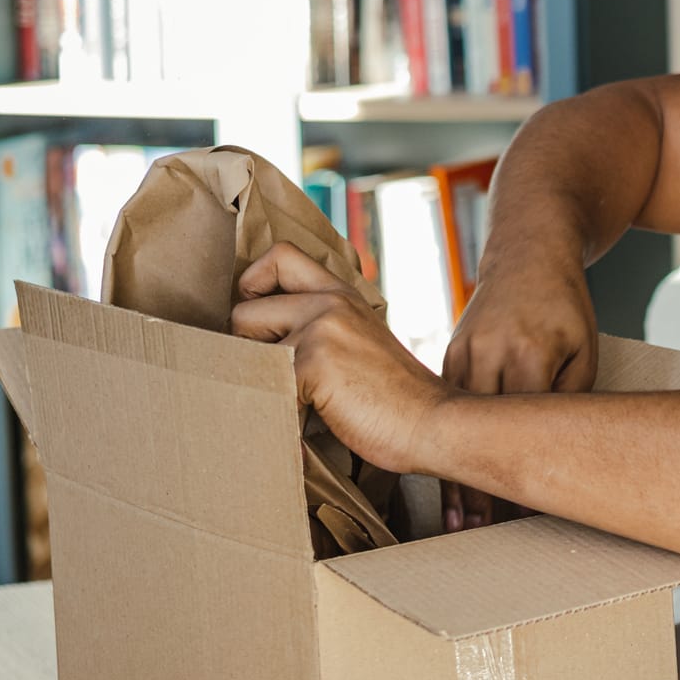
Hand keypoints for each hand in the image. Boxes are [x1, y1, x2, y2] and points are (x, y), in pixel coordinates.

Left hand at [229, 243, 453, 476]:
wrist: (434, 424)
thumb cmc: (399, 399)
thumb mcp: (364, 343)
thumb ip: (327, 327)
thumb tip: (270, 337)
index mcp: (344, 295)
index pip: (280, 255)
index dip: (254, 282)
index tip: (262, 317)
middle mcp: (331, 302)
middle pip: (244, 306)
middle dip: (247, 344)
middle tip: (275, 370)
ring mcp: (321, 329)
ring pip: (245, 348)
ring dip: (260, 378)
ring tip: (295, 399)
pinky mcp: (312, 363)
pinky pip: (263, 384)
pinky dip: (278, 407)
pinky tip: (306, 418)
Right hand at [440, 246, 597, 529]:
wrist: (527, 254)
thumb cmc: (564, 305)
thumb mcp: (583, 351)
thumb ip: (568, 399)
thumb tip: (555, 451)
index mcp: (525, 355)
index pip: (519, 431)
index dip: (517, 475)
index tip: (518, 518)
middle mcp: (485, 357)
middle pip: (477, 436)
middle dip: (476, 487)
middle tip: (475, 534)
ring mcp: (460, 356)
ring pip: (454, 427)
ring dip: (455, 472)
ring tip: (457, 520)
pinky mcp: (448, 358)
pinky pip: (445, 409)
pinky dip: (447, 442)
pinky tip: (447, 474)